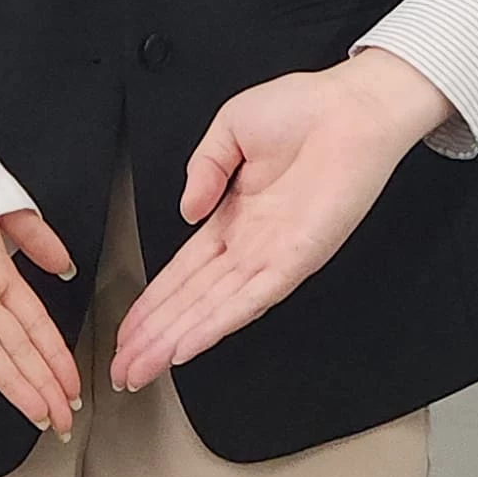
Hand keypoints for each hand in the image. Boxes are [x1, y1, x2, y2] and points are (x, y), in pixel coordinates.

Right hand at [0, 208, 85, 434]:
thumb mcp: (4, 209)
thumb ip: (38, 240)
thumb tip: (66, 269)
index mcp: (1, 274)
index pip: (38, 326)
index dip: (58, 360)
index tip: (72, 389)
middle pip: (19, 348)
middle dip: (44, 388)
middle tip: (63, 419)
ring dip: (16, 386)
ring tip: (37, 414)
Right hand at [104, 50, 453, 391]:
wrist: (354, 106)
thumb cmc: (306, 109)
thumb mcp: (231, 127)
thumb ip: (201, 168)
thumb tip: (185, 210)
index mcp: (235, 215)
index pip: (184, 271)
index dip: (152, 303)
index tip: (126, 331)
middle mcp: (252, 244)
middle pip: (192, 300)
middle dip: (153, 336)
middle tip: (122, 370)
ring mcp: (273, 256)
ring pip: (213, 309)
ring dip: (174, 340)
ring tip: (141, 368)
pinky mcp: (297, 259)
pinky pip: (250, 299)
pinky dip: (216, 324)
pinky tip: (187, 346)